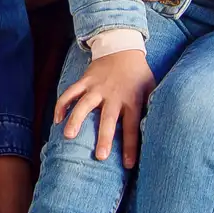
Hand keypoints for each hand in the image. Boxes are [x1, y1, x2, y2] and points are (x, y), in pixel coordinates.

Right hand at [54, 49, 152, 167]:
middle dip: (104, 138)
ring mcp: (97, 87)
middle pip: (108, 119)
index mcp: (132, 100)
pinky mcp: (85, 80)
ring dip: (75, 120)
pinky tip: (57, 119)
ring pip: (84, 104)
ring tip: (67, 136)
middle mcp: (114, 95)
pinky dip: (62, 105)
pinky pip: (70, 92)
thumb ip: (151, 107)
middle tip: (100, 156)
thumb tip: (157, 132)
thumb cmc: (139, 74)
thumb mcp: (151, 88)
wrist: (122, 47)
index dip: (130, 146)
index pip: (132, 127)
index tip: (128, 165)